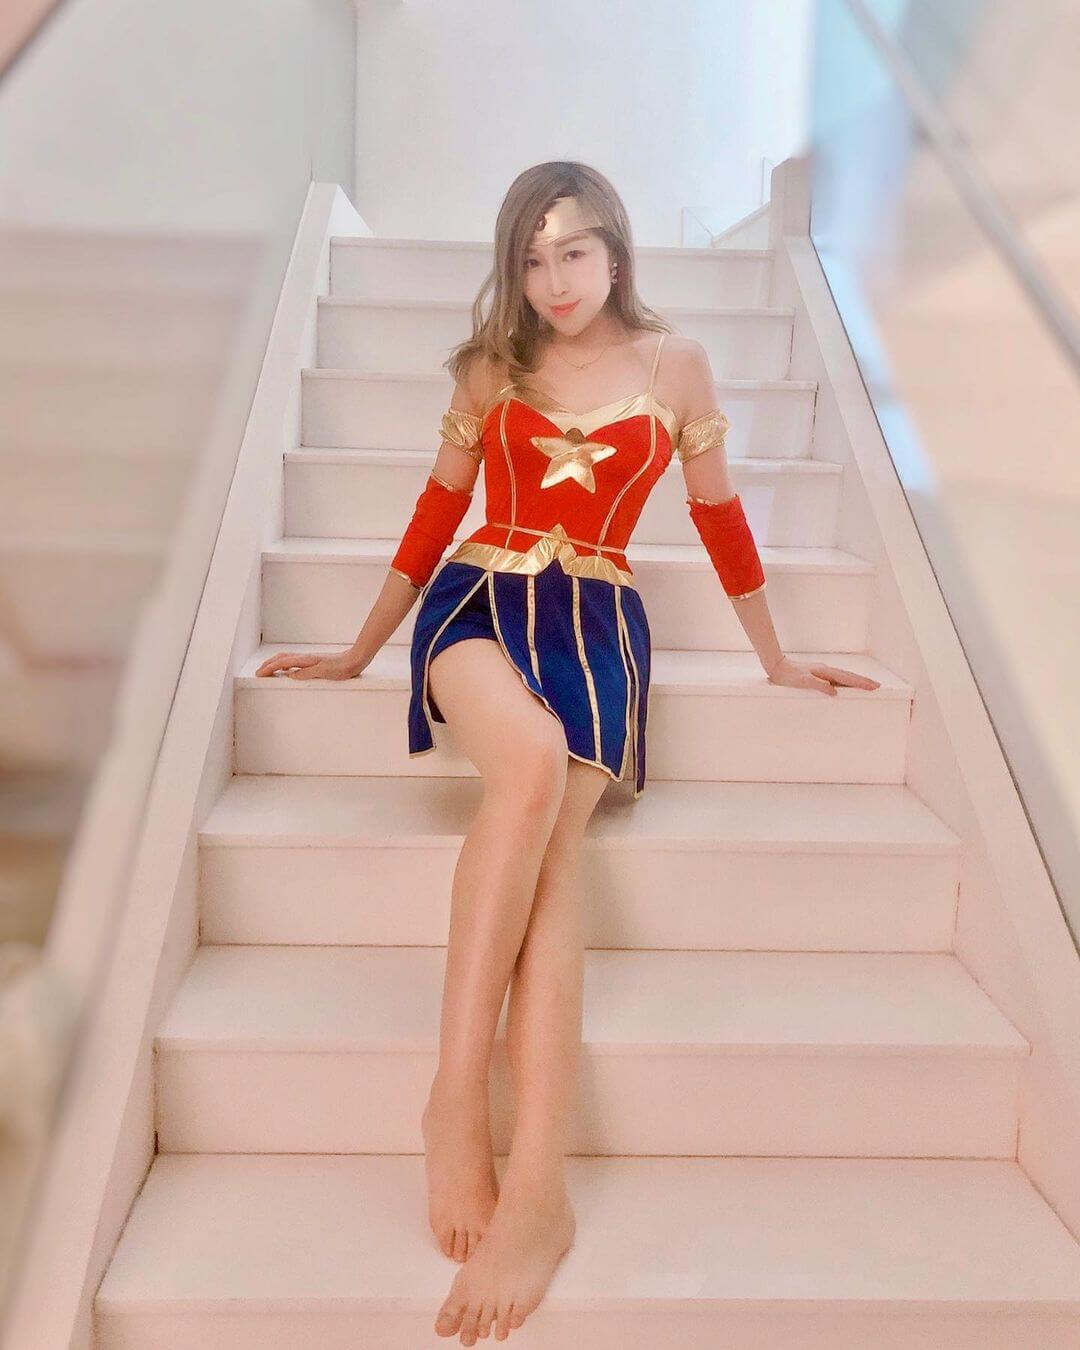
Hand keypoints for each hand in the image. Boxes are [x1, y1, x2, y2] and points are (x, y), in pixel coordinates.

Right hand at [255, 650, 368, 680]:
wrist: (355, 660)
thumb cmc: (342, 667)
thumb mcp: (323, 672)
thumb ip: (306, 674)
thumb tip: (289, 676)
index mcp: (306, 660)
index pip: (282, 663)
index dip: (269, 668)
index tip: (259, 674)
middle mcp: (306, 658)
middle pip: (281, 658)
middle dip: (268, 664)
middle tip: (258, 672)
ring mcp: (309, 659)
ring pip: (287, 659)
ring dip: (275, 663)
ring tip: (268, 670)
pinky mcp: (314, 662)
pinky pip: (294, 662)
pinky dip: (285, 665)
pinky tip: (287, 671)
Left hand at [765, 656, 880, 696]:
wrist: (778, 668)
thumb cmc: (789, 676)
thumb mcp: (803, 682)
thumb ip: (819, 686)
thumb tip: (835, 691)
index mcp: (826, 672)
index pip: (847, 678)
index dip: (861, 683)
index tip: (873, 686)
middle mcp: (827, 670)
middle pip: (849, 676)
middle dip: (863, 681)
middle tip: (877, 686)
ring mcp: (823, 672)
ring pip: (844, 677)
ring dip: (856, 681)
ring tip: (867, 685)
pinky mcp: (819, 675)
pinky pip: (837, 679)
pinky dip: (846, 682)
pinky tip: (847, 686)